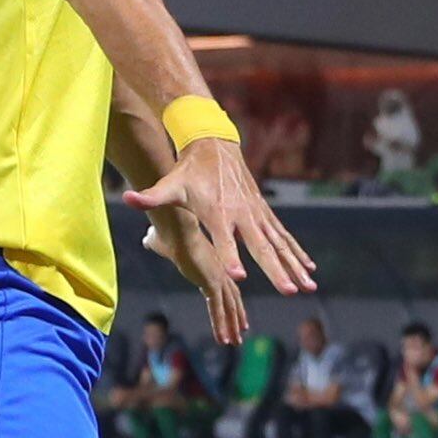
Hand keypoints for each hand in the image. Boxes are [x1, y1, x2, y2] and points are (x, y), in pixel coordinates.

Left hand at [123, 136, 313, 340]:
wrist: (214, 145)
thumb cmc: (188, 171)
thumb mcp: (170, 184)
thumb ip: (150, 197)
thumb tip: (127, 200)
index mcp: (219, 211)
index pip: (225, 238)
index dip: (231, 256)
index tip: (238, 276)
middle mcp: (243, 214)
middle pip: (261, 247)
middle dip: (276, 270)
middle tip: (289, 292)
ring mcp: (256, 213)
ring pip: (279, 244)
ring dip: (294, 265)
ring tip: (309, 287)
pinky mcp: (264, 212)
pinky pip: (283, 236)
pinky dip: (297, 252)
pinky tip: (309, 269)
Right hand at [134, 195, 247, 345]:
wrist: (175, 224)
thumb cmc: (167, 228)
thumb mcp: (160, 240)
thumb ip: (156, 243)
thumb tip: (147, 239)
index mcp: (210, 262)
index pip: (224, 285)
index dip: (229, 300)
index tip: (235, 313)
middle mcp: (218, 270)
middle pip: (231, 298)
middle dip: (235, 316)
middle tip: (240, 332)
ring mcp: (217, 277)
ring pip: (228, 307)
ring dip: (230, 326)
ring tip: (234, 341)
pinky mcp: (212, 282)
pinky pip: (218, 309)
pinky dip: (221, 325)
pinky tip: (223, 340)